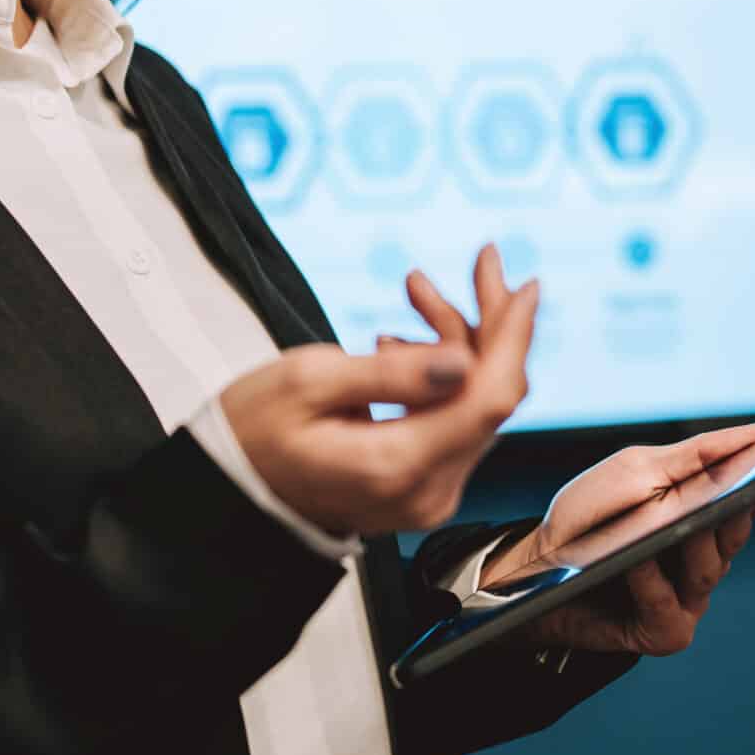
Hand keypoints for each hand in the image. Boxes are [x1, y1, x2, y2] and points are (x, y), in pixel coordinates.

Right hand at [219, 243, 532, 536]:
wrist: (227, 493)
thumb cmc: (252, 432)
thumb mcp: (308, 382)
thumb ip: (392, 374)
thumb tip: (464, 358)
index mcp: (398, 465)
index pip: (488, 398)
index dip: (514, 335)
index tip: (526, 282)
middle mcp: (427, 491)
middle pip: (490, 397)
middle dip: (490, 322)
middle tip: (481, 260)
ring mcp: (427, 494)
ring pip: (474, 404)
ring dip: (458, 340)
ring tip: (414, 289)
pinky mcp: (422, 487)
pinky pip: (452, 420)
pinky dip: (440, 373)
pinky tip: (398, 344)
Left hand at [477, 428, 754, 655]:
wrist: (532, 572)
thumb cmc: (587, 518)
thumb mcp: (637, 471)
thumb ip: (695, 457)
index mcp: (703, 515)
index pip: (750, 498)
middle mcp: (703, 558)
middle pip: (733, 532)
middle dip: (736, 509)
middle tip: (746, 488)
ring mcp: (688, 598)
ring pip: (708, 567)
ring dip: (688, 541)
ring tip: (678, 521)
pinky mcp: (664, 631)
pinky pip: (667, 603)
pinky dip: (649, 579)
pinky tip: (636, 559)